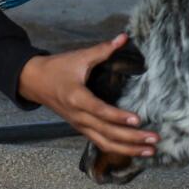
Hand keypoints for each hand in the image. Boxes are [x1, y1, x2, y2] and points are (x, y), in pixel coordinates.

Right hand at [17, 34, 157, 158]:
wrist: (34, 82)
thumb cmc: (57, 68)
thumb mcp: (79, 57)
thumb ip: (103, 50)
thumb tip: (123, 38)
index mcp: (77, 98)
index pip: (100, 111)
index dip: (119, 117)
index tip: (138, 119)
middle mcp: (79, 116)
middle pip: (107, 133)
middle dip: (132, 139)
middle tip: (154, 139)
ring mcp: (80, 125)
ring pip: (105, 144)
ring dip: (129, 149)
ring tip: (150, 151)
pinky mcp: (82, 129)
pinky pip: (101, 143)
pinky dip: (118, 150)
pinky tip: (135, 151)